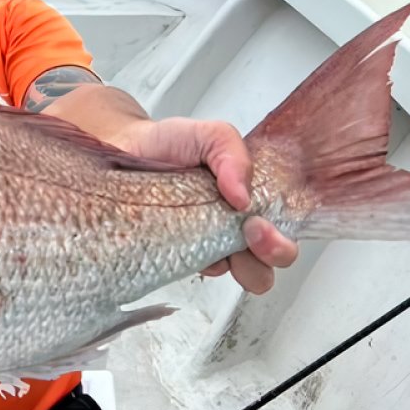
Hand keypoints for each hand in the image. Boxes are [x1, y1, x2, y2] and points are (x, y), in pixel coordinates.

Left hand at [114, 116, 298, 293]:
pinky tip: (179, 244)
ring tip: (220, 246)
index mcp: (251, 200)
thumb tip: (242, 197)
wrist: (124, 149)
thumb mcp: (209, 135)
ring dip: (244, 268)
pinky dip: (196, 264)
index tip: (259, 223)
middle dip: (272, 253)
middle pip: (270, 262)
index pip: (285, 230)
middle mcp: (235, 227)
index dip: (282, 238)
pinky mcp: (179, 254)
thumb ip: (232, 153)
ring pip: (243, 274)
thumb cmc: (170, 144)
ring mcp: (207, 245)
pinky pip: (197, 272)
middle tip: (250, 233)